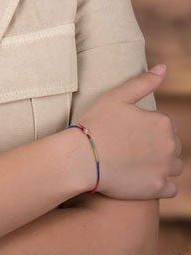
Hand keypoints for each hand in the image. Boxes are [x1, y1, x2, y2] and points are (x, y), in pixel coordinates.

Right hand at [78, 65, 182, 199]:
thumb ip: (143, 82)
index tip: (128, 129)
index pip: (165, 123)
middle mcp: (170, 146)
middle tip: (130, 145)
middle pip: (172, 145)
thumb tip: (164, 68)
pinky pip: (171, 188)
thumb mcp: (117, 96)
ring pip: (174, 166)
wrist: (82, 157)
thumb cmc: (97, 123)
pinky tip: (142, 177)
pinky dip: (161, 183)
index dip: (147, 125)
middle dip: (157, 144)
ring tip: (136, 161)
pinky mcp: (158, 189)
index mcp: (162, 122)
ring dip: (162, 164)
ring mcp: (165, 169)